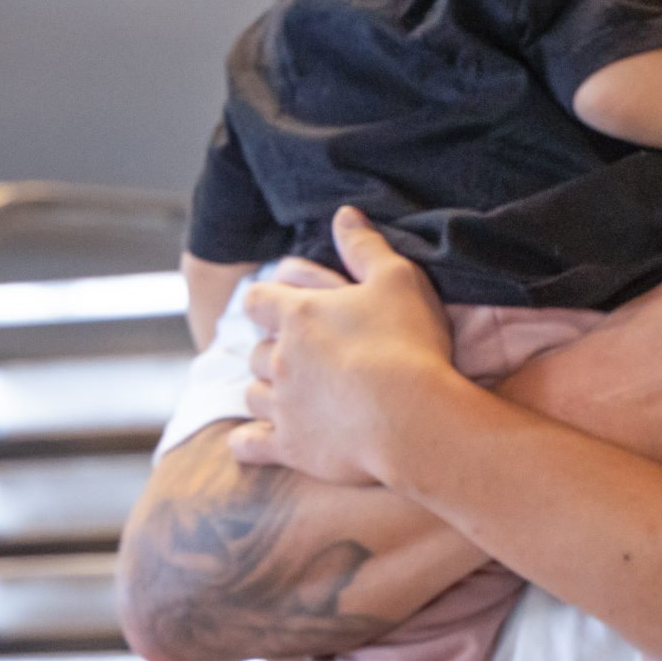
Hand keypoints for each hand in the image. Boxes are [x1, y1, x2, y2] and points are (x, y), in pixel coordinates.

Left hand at [237, 209, 464, 488]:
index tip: (276, 307)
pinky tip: (249, 441)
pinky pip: (250, 445)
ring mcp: (282, 405)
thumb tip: (343, 213)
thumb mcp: (398, 279)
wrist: (415, 416)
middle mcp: (279, 358)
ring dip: (265, 393)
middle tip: (295, 357)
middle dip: (270, 352)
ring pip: (252, 395)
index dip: (265, 301)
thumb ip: (365, 246)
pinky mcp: (291, 446)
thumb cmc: (410, 343)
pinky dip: (247, 442)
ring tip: (288, 395)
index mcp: (298, 314)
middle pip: (254, 352)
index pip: (258, 299)